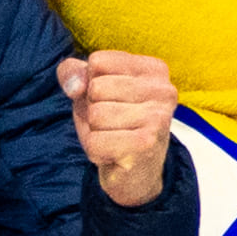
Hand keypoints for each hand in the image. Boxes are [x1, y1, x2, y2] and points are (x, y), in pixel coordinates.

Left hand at [63, 49, 176, 205]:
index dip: (91, 85)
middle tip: (112, 125)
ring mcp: (158, 117)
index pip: (97, 62)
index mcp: (154, 69)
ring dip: (95, 132)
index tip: (111, 101)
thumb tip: (75, 87)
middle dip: (93, 110)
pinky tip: (114, 154)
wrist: (136, 173)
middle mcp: (163, 89)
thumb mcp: (89, 90)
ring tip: (114, 139)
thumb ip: (73, 72)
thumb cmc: (113, 124)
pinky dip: (96, 151)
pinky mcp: (147, 144)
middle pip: (96, 88)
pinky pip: (96, 142)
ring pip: (96, 115)